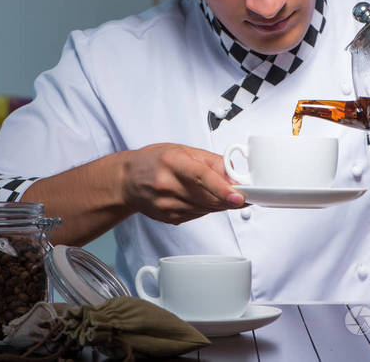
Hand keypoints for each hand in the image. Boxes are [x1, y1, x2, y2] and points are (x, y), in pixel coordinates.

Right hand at [120, 143, 245, 224]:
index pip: (202, 177)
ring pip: (205, 209)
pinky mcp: (168, 218)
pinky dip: (205, 208)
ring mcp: (166, 204)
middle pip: (206, 197)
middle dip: (229, 199)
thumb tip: (235, 176)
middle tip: (242, 194)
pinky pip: (197, 215)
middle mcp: (167, 184)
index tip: (239, 196)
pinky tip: (197, 198)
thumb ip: (212, 162)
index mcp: (172, 162)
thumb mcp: (183, 150)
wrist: (127, 180)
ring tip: (215, 192)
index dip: (222, 189)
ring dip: (218, 203)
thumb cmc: (154, 161)